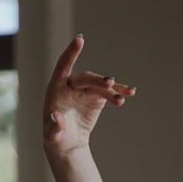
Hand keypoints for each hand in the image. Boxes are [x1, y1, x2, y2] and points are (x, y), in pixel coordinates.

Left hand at [42, 34, 136, 159]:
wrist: (68, 142)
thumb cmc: (55, 137)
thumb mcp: (52, 135)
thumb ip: (53, 127)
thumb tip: (56, 117)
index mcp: (56, 88)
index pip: (63, 66)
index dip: (71, 53)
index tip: (80, 39)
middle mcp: (71, 84)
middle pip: (86, 78)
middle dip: (97, 81)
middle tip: (109, 84)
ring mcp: (85, 89)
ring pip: (100, 85)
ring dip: (112, 90)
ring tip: (122, 98)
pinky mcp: (96, 97)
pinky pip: (109, 92)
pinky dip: (119, 92)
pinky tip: (130, 92)